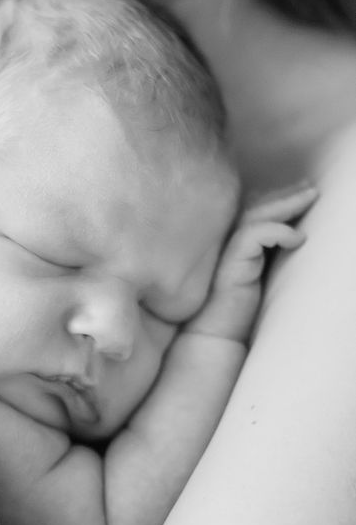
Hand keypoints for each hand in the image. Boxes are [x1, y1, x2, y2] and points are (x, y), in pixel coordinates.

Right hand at [187, 182, 318, 341]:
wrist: (213, 337)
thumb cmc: (233, 311)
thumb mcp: (254, 274)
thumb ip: (263, 253)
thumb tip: (292, 235)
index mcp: (225, 243)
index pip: (250, 208)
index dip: (275, 197)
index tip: (300, 192)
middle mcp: (221, 241)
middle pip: (254, 205)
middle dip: (284, 194)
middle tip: (310, 188)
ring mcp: (223, 250)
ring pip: (256, 214)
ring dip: (286, 204)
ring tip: (311, 196)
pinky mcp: (230, 263)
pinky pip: (255, 234)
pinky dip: (278, 232)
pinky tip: (297, 239)